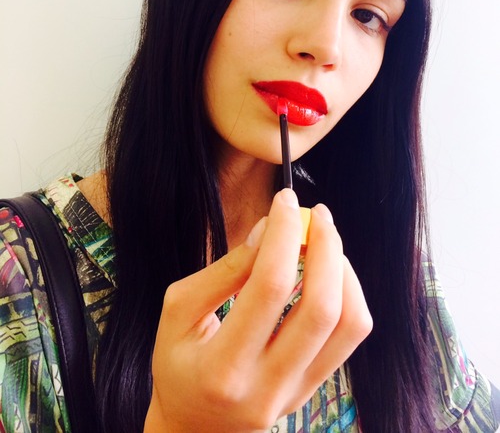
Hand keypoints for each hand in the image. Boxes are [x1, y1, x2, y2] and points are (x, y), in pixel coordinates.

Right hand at [144, 189, 371, 432]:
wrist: (194, 430)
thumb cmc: (178, 364)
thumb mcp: (179, 311)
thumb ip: (224, 270)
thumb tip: (269, 231)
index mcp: (223, 368)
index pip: (269, 288)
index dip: (284, 235)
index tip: (285, 201)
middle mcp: (267, 386)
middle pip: (321, 308)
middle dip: (326, 248)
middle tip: (317, 214)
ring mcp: (297, 393)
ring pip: (348, 324)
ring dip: (343, 270)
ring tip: (324, 241)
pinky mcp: (313, 388)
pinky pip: (350, 336)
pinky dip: (348, 293)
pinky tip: (327, 272)